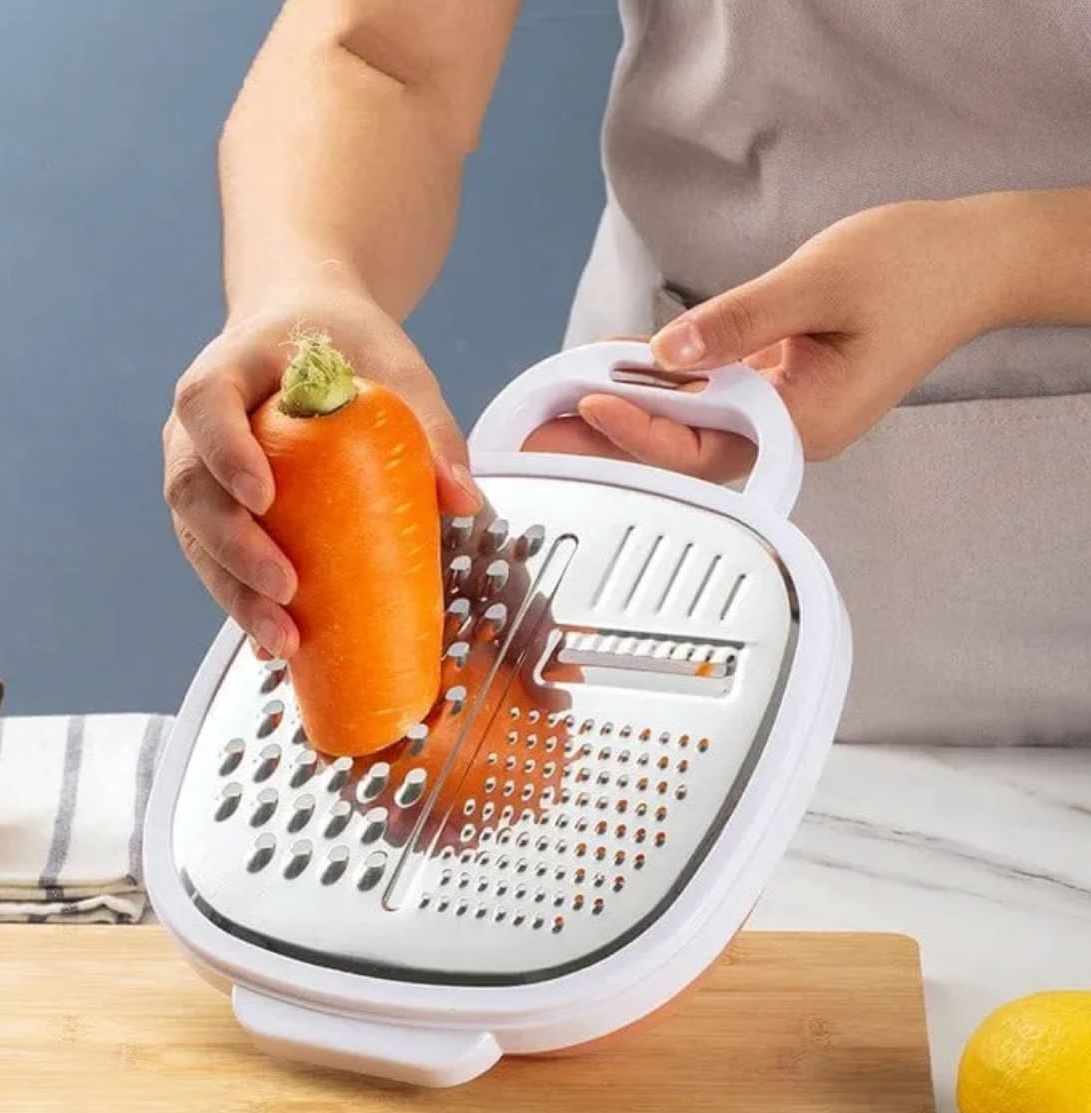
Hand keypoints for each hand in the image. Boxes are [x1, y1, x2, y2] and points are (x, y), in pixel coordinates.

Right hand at [163, 277, 480, 657]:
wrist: (304, 329)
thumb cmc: (345, 344)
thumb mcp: (393, 366)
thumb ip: (429, 423)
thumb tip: (464, 500)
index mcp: (228, 369)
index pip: (206, 405)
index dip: (226, 452)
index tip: (264, 495)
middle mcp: (194, 426)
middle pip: (190, 489)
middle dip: (234, 549)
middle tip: (285, 590)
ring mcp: (197, 471)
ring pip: (195, 537)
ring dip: (234, 592)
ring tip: (284, 638)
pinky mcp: (213, 512)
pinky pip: (214, 560)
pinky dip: (242, 602)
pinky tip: (277, 641)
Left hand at [526, 198, 1005, 478]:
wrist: (971, 261)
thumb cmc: (915, 270)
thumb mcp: (820, 283)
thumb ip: (740, 321)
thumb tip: (667, 352)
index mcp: (808, 424)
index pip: (705, 447)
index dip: (642, 429)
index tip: (592, 403)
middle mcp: (789, 431)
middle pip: (684, 448)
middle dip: (613, 436)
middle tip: (545, 427)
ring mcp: (782, 412)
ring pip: (689, 423)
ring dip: (630, 407)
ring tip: (561, 400)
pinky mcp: (776, 387)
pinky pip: (708, 393)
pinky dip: (664, 378)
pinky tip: (617, 361)